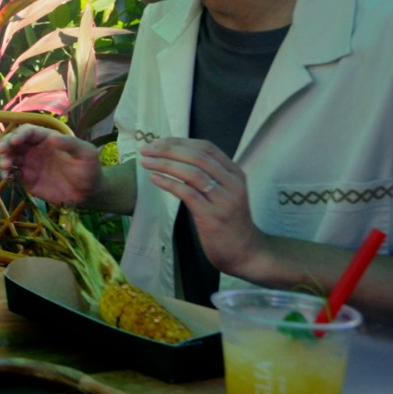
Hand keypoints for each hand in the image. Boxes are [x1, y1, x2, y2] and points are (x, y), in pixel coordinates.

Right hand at [0, 126, 101, 203]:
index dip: (20, 134)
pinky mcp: (28, 180)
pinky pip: (12, 175)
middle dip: (5, 144)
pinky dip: (6, 176)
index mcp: (47, 139)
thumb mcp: (86, 154)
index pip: (29, 132)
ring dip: (4, 160)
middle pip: (14, 142)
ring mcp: (30, 165)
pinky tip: (7, 179)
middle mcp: (35, 150)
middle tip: (1, 151)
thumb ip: (71, 144)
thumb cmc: (89, 170)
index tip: (14, 141)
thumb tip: (52, 138)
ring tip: (5, 167)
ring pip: (10, 158)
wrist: (89, 194)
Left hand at [139, 137, 264, 275]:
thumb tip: (175, 158)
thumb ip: (207, 176)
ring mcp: (224, 200)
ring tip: (145, 161)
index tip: (158, 141)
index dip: (180, 142)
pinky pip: (188, 193)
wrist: (247, 252)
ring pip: (192, 173)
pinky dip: (168, 183)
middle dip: (168, 150)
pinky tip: (154, 178)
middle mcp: (232, 183)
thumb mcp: (224, 193)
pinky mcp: (213, 217)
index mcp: (235, 173)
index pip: (206, 148)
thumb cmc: (229, 221)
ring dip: (165, 164)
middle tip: (146, 149)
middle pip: (197, 157)